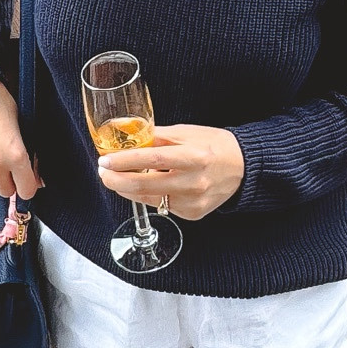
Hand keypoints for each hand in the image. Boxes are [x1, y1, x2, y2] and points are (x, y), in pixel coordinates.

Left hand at [97, 123, 244, 221]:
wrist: (243, 167)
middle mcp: (194, 182)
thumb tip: (127, 135)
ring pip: (149, 199)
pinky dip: (149, 196)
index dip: (125, 161)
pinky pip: (162, 207)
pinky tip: (145, 186)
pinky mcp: (193, 214)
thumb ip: (157, 136)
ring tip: (117, 178)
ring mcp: (193, 202)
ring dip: (128, 189)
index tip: (105, 160)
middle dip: (117, 180)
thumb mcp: (187, 133)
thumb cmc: (215, 146)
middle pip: (145, 185)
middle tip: (103, 172)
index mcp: (194, 156)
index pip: (153, 158)